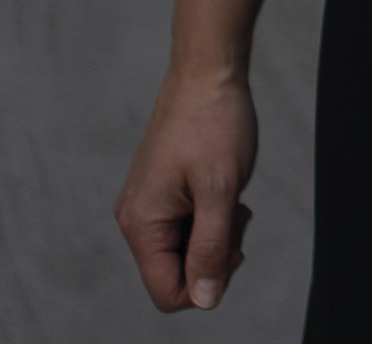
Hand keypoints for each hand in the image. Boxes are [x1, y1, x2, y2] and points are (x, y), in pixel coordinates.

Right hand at [116, 64, 257, 312]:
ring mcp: (148, 205)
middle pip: (176, 274)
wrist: (207, 71)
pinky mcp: (162, 193)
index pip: (167, 292)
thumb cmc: (214, 123)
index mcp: (141, 224)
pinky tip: (224, 192)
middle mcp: (136, 219)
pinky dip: (210, 219)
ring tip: (231, 199)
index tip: (234, 247)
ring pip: (185, 251)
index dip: (206, 284)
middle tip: (235, 215)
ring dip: (215, 236)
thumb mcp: (220, 191)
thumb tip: (204, 299)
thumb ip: (211, 249)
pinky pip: (186, 228)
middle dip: (214, 256)